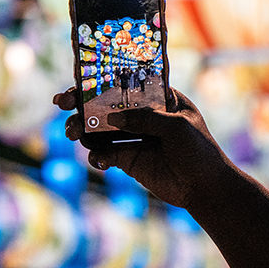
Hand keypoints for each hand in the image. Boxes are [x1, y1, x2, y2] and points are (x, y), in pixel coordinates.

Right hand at [53, 88, 230, 209]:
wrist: (205, 188)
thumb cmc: (199, 150)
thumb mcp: (177, 128)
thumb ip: (146, 119)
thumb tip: (113, 118)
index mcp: (157, 97)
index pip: (125, 81)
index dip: (100, 79)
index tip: (77, 79)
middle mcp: (142, 114)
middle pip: (106, 104)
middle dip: (82, 103)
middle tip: (63, 104)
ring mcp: (133, 137)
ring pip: (100, 129)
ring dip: (83, 129)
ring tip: (73, 133)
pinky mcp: (127, 159)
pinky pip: (104, 154)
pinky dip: (97, 156)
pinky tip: (99, 160)